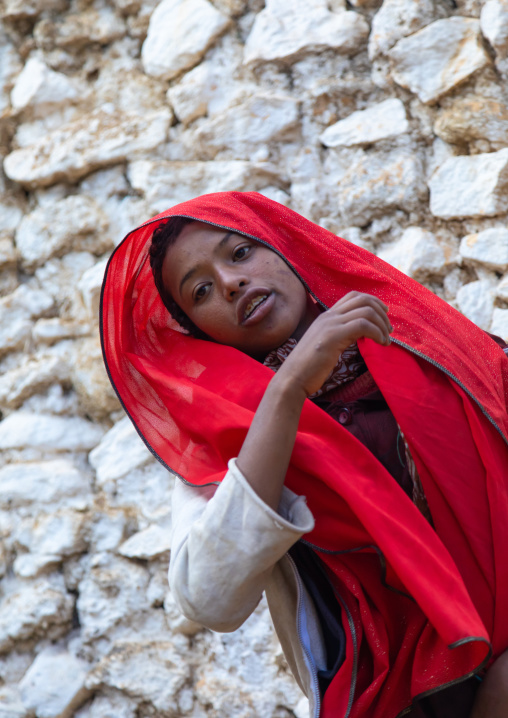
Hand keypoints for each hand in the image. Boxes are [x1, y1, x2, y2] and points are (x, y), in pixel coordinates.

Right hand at [274, 291, 391, 397]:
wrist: (292, 378)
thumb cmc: (308, 368)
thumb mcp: (324, 345)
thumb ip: (338, 335)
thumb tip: (356, 334)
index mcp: (326, 316)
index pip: (353, 296)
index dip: (373, 302)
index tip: (383, 317)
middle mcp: (329, 316)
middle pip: (363, 299)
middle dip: (381, 312)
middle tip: (388, 330)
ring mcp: (330, 324)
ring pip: (366, 311)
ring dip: (382, 324)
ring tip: (386, 340)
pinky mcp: (333, 336)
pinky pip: (363, 325)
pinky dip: (377, 333)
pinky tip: (380, 344)